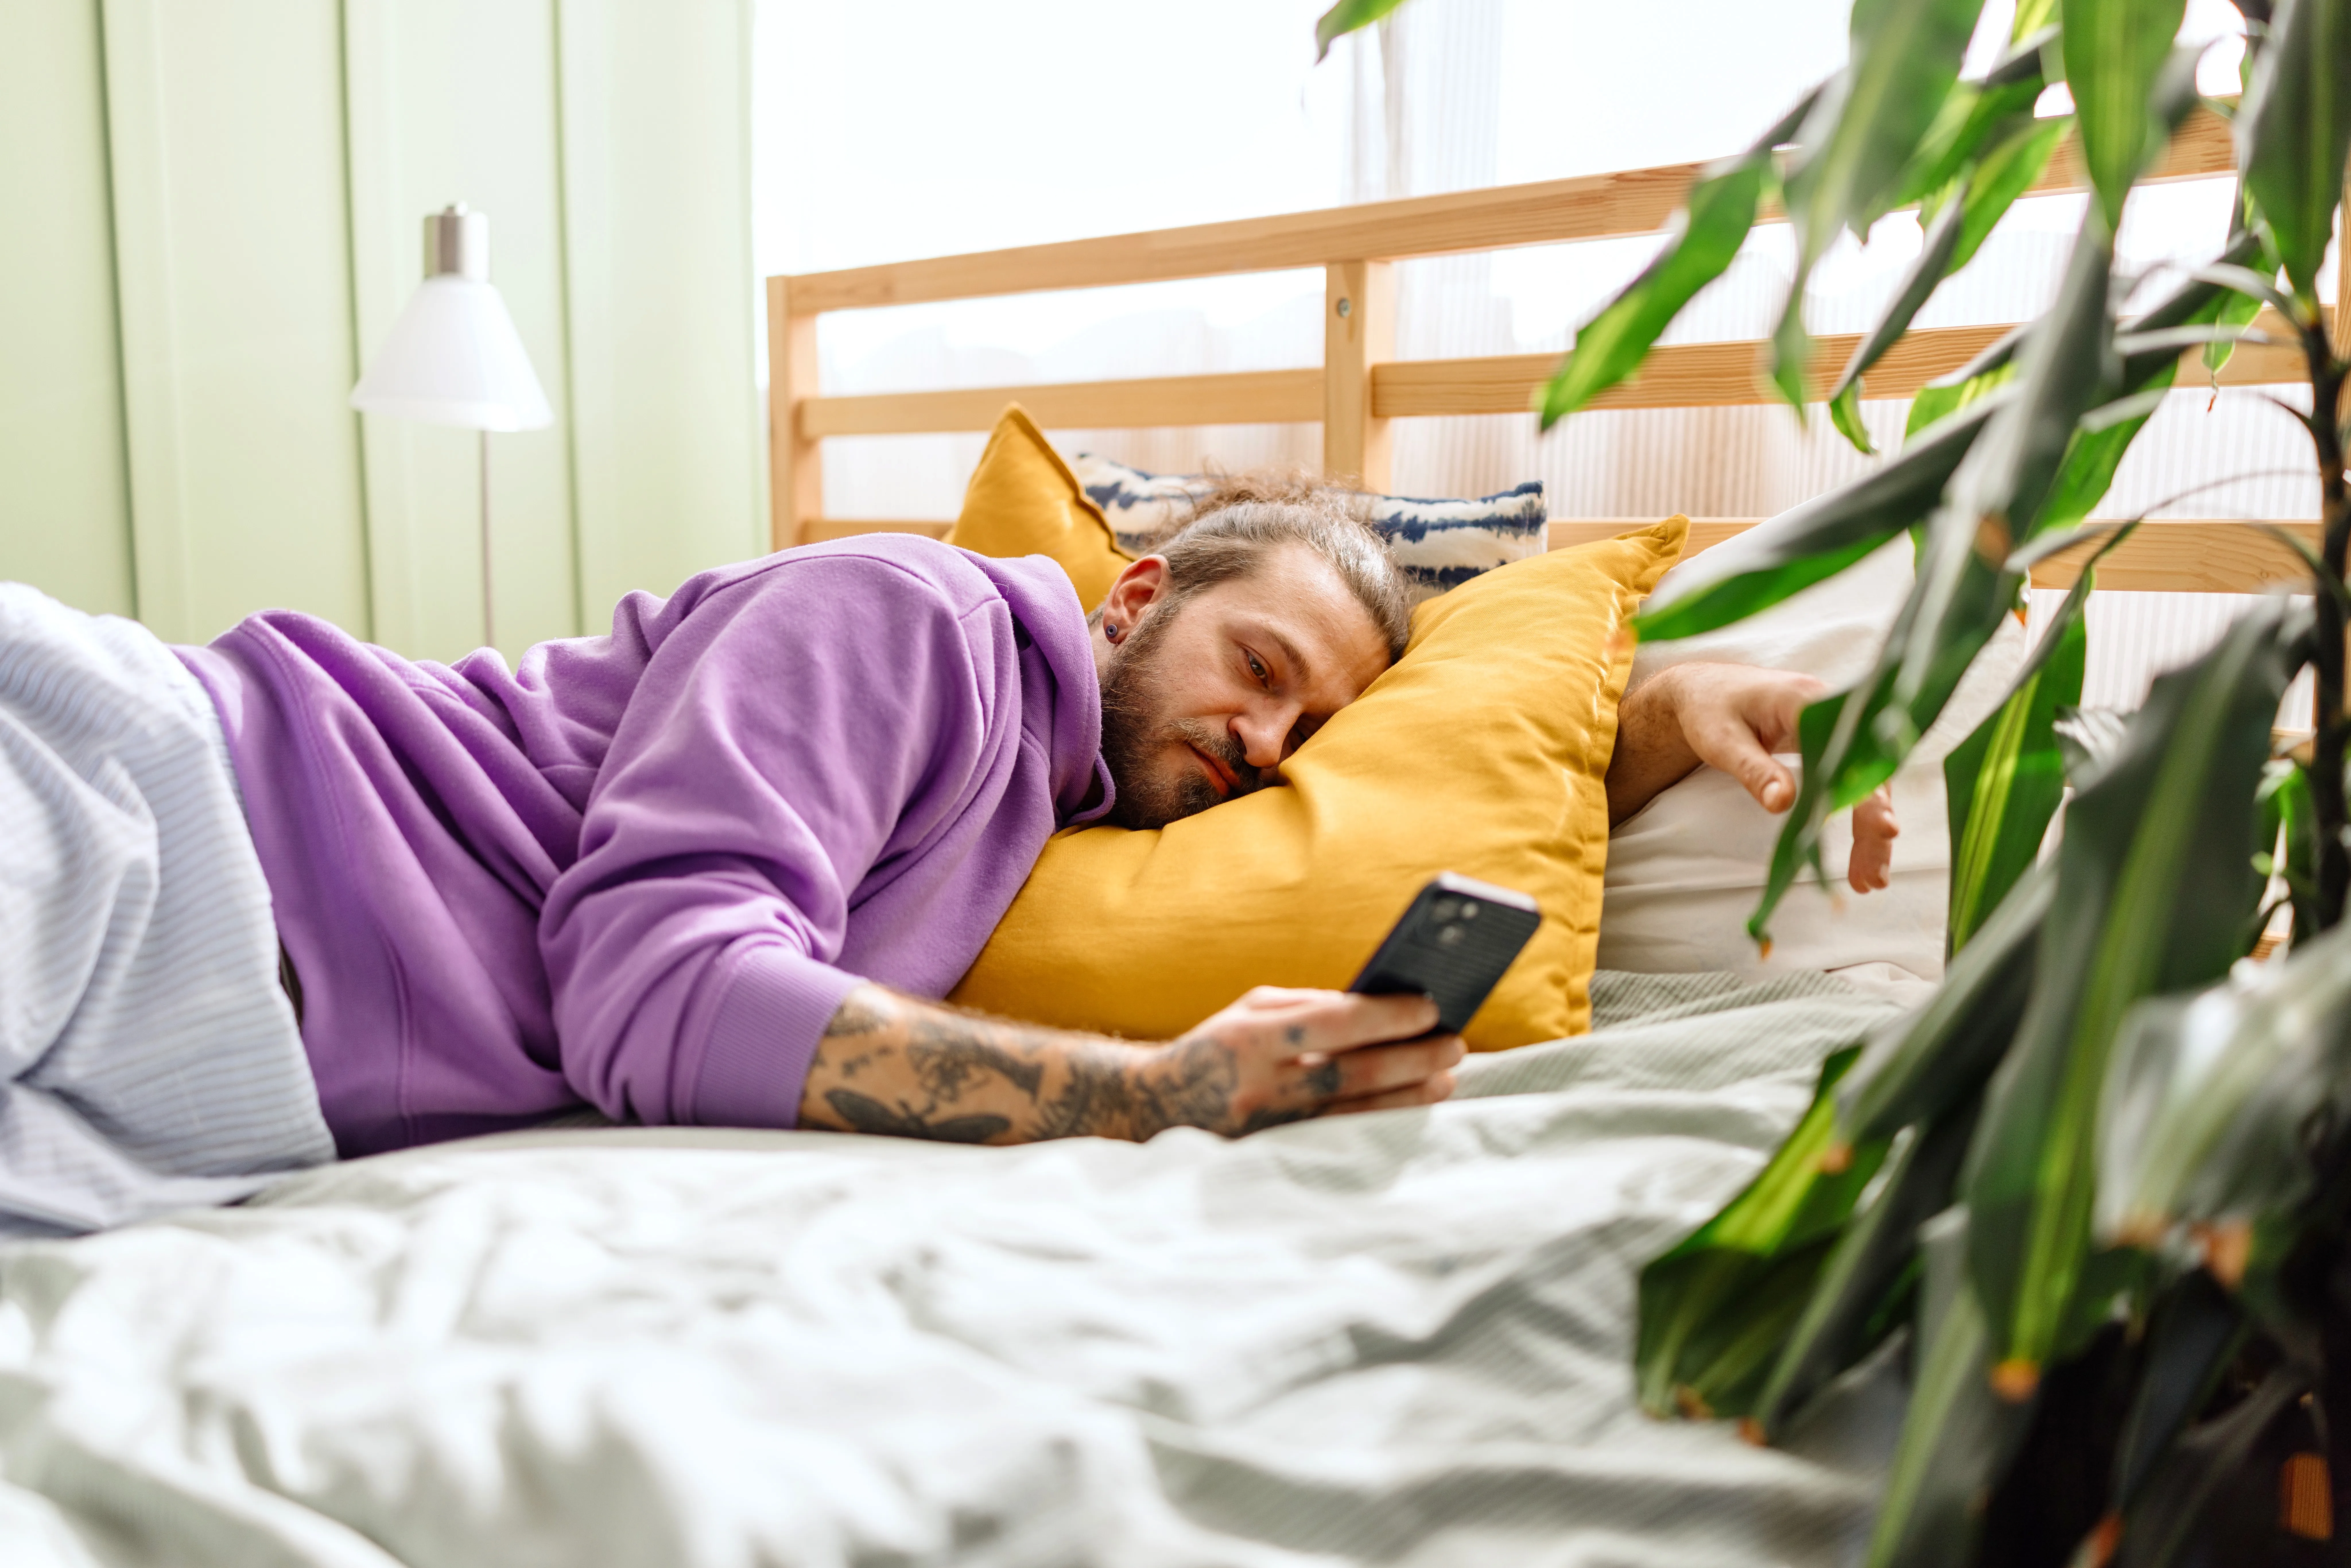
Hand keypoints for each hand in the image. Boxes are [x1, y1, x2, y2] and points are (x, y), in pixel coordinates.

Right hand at [1129, 986, 1463, 1137]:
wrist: (1154, 1107)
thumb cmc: (1216, 1047)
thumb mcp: (1250, 1010)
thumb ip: (1308, 1005)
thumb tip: (1375, 1007)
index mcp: (1251, 1038)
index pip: (1332, 1023)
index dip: (1386, 1016)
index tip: (1430, 1007)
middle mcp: (1260, 1086)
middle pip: (1353, 1073)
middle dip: (1412, 1057)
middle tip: (1455, 1044)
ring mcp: (1269, 1129)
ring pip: (1355, 1114)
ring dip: (1409, 1095)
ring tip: (1446, 1078)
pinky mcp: (1276, 1156)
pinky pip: (1343, 1141)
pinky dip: (1382, 1123)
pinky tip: (1412, 1108)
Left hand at [1608, 662, 1899, 894]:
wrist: (1704, 691)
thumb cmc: (1709, 710)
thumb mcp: (1723, 741)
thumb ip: (1754, 770)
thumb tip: (1783, 804)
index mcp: (1808, 701)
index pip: (1850, 749)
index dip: (1869, 791)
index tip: (1884, 827)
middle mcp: (1834, 712)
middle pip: (1867, 772)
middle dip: (1874, 825)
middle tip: (1874, 876)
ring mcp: (1837, 731)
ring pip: (1866, 784)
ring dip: (1870, 833)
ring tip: (1869, 882)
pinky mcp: (1832, 748)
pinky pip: (1853, 784)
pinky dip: (1858, 820)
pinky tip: (1860, 860)